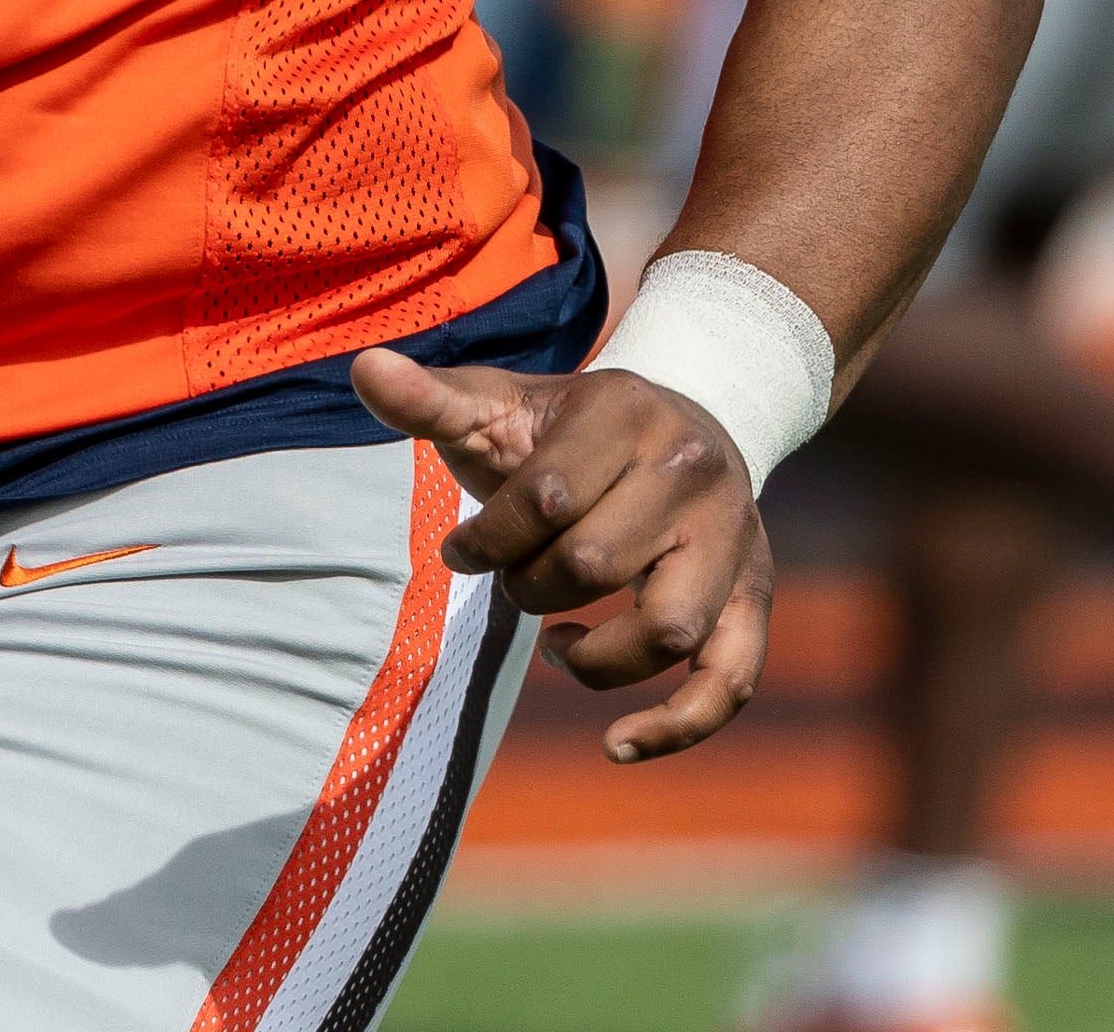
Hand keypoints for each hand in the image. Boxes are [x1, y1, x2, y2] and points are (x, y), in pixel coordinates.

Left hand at [355, 346, 772, 763]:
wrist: (678, 422)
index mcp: (626, 413)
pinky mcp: (751, 599)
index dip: (487, 538)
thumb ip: (430, 398)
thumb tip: (362, 368)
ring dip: (592, 657)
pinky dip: (678, 726)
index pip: (549, 497)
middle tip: (512, 580)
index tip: (459, 551)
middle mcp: (692, 475)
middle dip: (530, 586)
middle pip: (596, 564)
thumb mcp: (499, 402)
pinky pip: (730, 681)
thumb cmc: (564, 427)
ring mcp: (732, 541)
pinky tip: (617, 745)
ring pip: (666, 629)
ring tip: (557, 641)